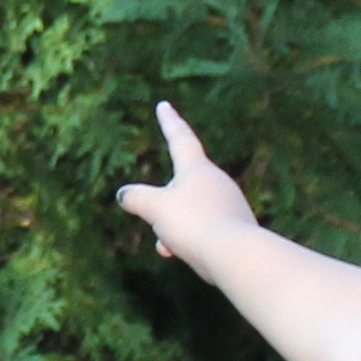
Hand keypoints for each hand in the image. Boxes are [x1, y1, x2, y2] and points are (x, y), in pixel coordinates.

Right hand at [114, 101, 258, 262]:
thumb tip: (123, 194)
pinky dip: (188, 238)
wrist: (235, 255)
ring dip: (173, 226)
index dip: (169, 122)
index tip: (164, 105)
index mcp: (197, 168)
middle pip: (182, 185)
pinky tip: (179, 254)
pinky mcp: (236, 227)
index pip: (180, 138)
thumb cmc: (193, 223)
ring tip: (165, 246)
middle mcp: (217, 181)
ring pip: (191, 210)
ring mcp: (229, 204)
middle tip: (156, 221)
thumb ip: (136, 198)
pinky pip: (204, 228)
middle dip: (164, 203)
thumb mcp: (155, 209)